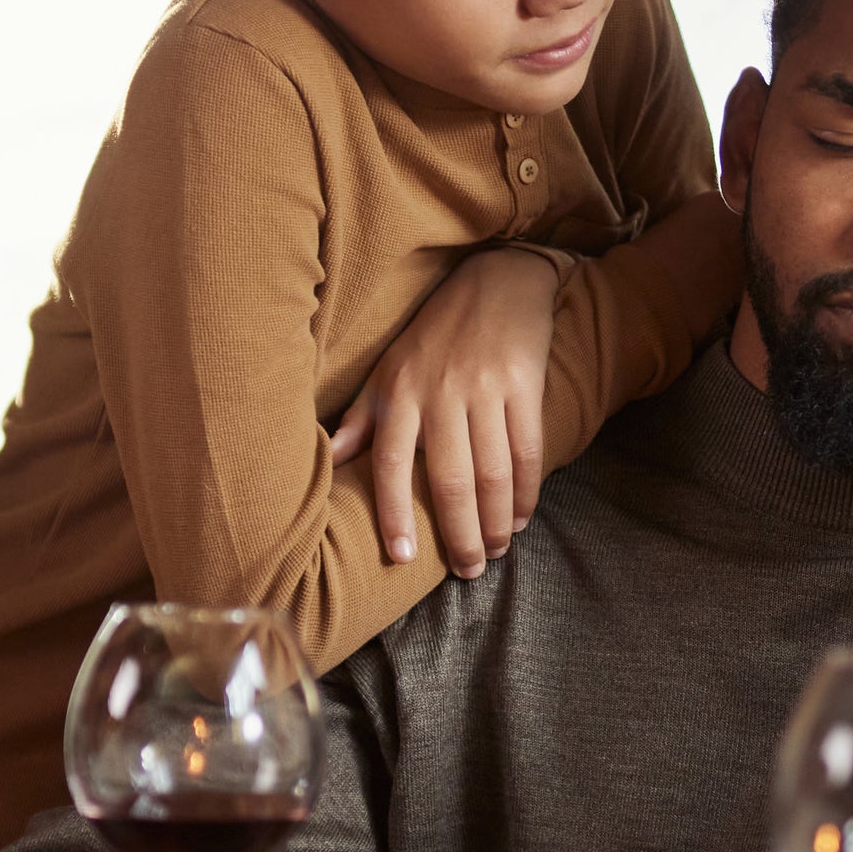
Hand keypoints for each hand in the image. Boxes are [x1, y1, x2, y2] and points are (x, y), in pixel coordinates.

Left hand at [327, 246, 559, 578]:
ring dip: (496, 521)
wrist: (495, 281)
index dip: (393, 514)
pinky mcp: (523, 383)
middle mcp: (438, 393)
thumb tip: (327, 463)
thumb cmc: (434, 336)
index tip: (402, 558)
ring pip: (490, 472)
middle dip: (459, 534)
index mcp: (399, 394)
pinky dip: (525, 490)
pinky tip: (521, 517)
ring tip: (496, 551)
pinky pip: (525, 449)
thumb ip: (360, 421)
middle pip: (448, 480)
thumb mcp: (387, 372)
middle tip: (467, 571)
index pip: (389, 464)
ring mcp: (483, 388)